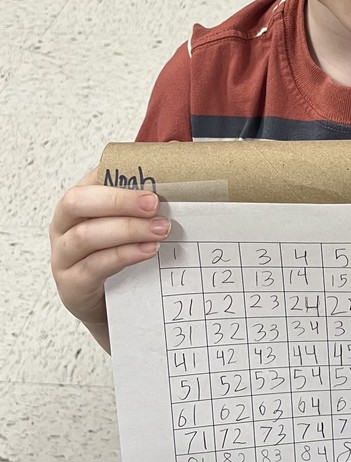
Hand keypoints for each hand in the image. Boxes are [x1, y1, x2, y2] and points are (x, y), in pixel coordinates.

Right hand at [49, 169, 170, 341]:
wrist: (111, 306)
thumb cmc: (120, 256)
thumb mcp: (131, 223)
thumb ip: (145, 195)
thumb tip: (175, 155)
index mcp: (78, 202)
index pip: (91, 178)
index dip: (118, 173)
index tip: (152, 175)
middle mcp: (63, 225)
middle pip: (78, 202)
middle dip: (119, 200)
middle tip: (154, 203)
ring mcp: (63, 256)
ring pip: (86, 235)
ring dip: (127, 229)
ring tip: (160, 229)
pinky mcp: (71, 284)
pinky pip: (94, 266)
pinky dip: (124, 255)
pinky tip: (148, 251)